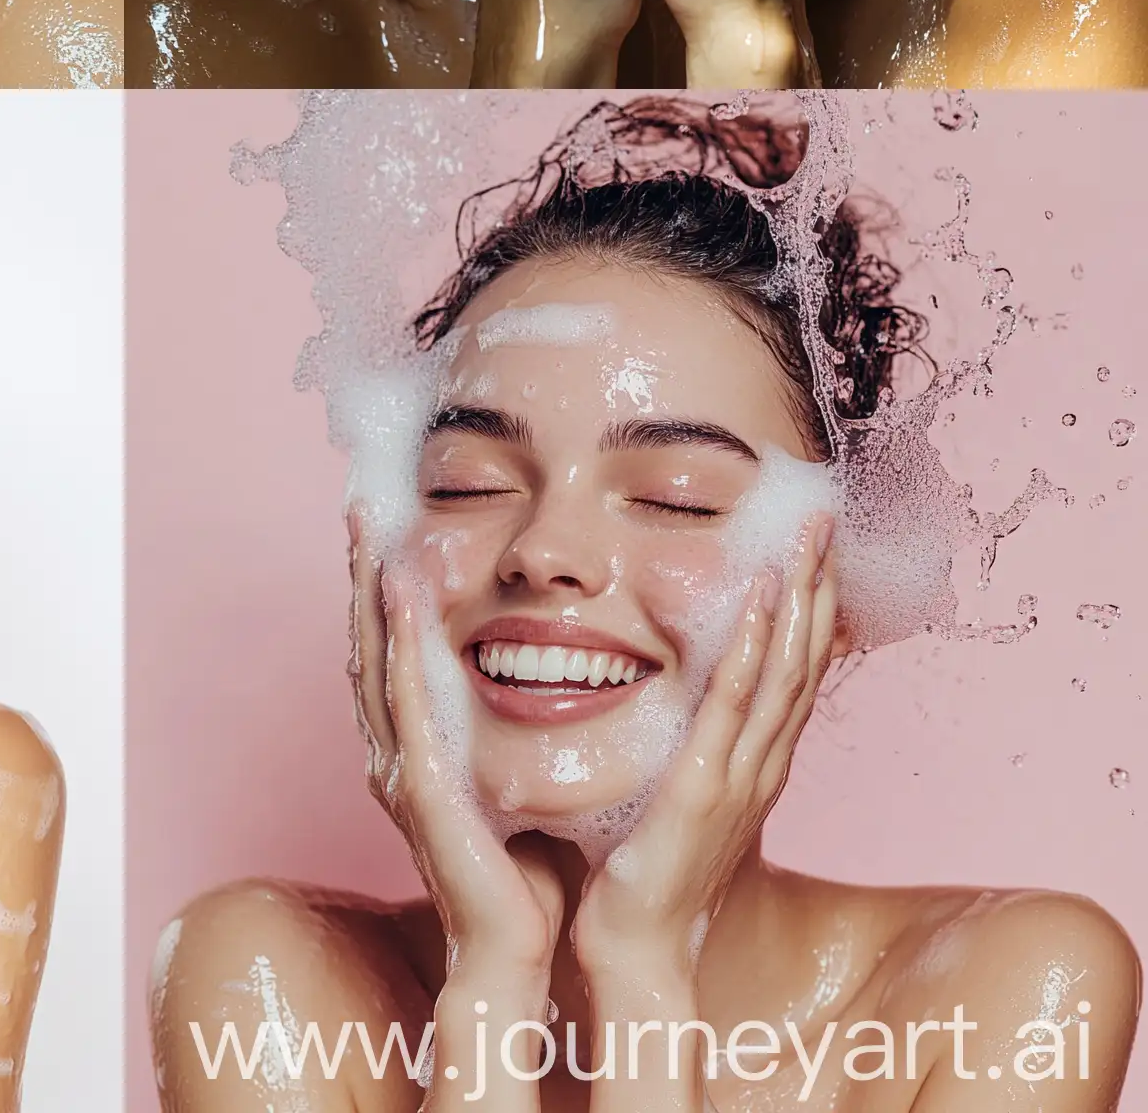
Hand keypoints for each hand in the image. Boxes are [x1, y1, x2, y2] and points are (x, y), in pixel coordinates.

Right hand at [350, 514, 563, 979]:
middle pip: (366, 643)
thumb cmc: (521, 878)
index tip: (386, 532)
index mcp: (412, 752)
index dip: (380, 591)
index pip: (389, 654)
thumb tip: (555, 684)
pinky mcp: (419, 783)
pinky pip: (404, 697)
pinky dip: (398, 640)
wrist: (513, 953)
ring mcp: (399, 767)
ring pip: (374, 658)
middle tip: (361, 507)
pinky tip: (401, 593)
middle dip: (362, 574)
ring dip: (370, 590)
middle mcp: (392, 753)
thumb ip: (509, 736)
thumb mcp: (511, 783)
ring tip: (371, 531)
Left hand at [571, 515, 837, 996]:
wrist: (636, 942)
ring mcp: (740, 775)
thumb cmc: (648, 868)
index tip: (818, 549)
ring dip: (797, 601)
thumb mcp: (681, 787)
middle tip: (826, 520)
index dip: (812, 608)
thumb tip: (675, 689)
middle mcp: (762, 763)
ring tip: (806, 540)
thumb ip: (691, 740)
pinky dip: (753, 650)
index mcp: (756, 761)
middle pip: (803, 660)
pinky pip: (734, 706)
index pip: (796, 671)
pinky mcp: (704, 786)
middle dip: (816, 586)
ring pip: (783, 673)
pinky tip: (760, 602)